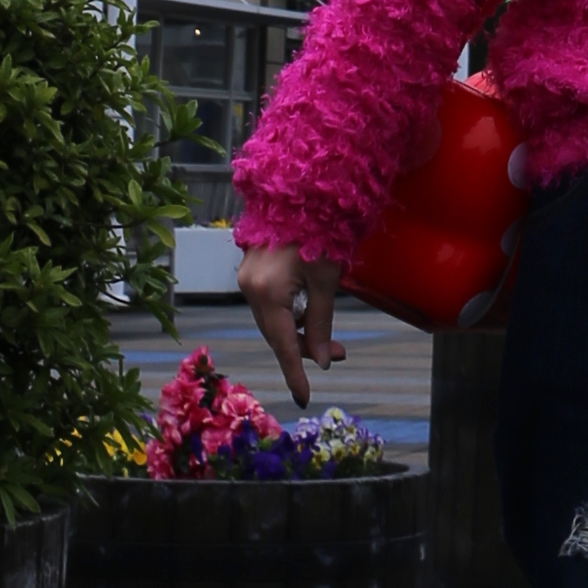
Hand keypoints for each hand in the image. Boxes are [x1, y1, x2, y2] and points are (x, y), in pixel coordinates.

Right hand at [238, 245, 342, 407]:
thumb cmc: (318, 230)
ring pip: (274, 320)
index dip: (295, 373)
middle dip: (307, 348)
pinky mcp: (251, 269)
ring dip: (301, 331)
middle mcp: (249, 287)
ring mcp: (246, 277)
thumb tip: (322, 360)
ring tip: (332, 339)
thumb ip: (321, 321)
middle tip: (340, 354)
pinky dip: (291, 315)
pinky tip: (311, 315)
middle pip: (277, 334)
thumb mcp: (326, 278)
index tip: (304, 398)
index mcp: (266, 291)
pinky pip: (270, 304)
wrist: (300, 189)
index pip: (283, 344)